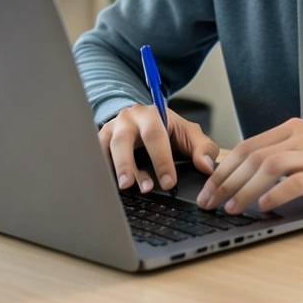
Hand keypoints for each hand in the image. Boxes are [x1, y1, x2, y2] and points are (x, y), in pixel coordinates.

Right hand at [99, 105, 218, 192]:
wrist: (144, 120)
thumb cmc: (168, 130)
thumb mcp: (189, 135)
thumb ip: (203, 148)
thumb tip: (206, 166)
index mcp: (150, 114)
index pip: (155, 136)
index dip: (162, 160)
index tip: (169, 182)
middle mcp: (127, 120)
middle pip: (123, 141)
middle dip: (130, 165)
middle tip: (141, 187)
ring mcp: (110, 130)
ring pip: (105, 149)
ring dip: (115, 170)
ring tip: (125, 188)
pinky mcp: (100, 143)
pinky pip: (95, 157)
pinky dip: (101, 170)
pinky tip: (109, 186)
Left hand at [195, 118, 302, 213]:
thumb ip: (282, 156)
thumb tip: (243, 176)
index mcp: (293, 129)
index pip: (248, 146)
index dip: (223, 168)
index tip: (207, 189)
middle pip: (253, 155)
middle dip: (225, 180)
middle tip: (210, 202)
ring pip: (269, 166)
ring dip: (245, 189)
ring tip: (231, 207)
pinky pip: (296, 183)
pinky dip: (276, 195)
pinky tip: (265, 207)